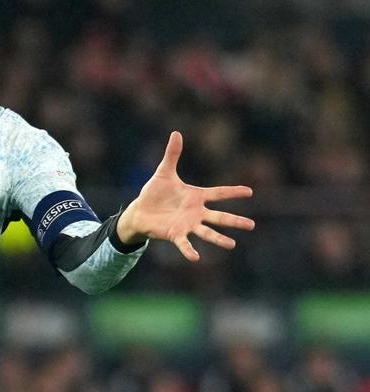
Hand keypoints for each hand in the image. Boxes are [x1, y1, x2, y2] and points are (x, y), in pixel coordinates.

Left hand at [118, 131, 254, 262]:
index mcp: (197, 196)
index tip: (250, 191)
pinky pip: (184, 244)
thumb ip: (172, 155)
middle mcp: (196, 212)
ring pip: (207, 232)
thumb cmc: (154, 193)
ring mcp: (187, 224)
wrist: (140, 210)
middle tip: (252, 225)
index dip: (233, 192)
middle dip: (235, 221)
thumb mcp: (164, 172)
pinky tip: (196, 258)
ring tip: (232, 244)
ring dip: (219, 238)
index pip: (219, 193)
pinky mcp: (175, 234)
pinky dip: (189, 250)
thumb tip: (176, 133)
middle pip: (219, 216)